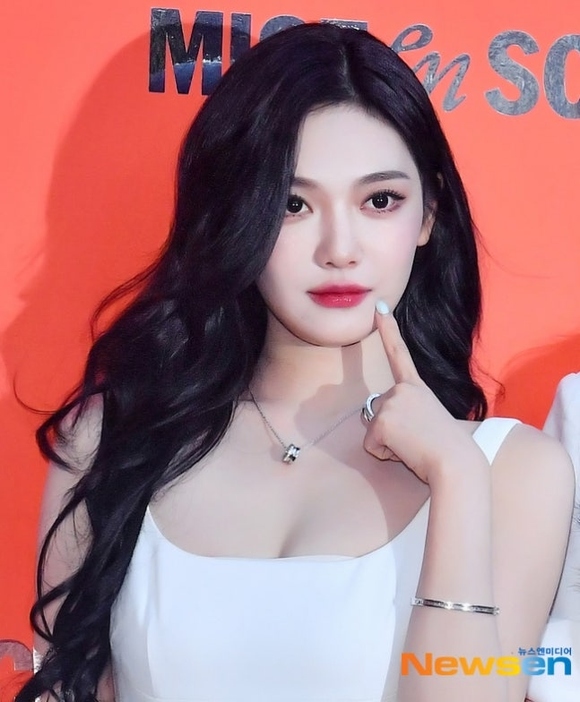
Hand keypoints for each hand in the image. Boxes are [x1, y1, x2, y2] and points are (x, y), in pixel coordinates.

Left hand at [362, 302, 478, 483]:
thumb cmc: (449, 450)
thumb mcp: (429, 422)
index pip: (399, 353)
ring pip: (373, 430)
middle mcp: (402, 390)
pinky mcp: (382, 422)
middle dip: (389, 430)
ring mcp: (391, 403)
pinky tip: (407, 452)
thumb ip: (406, 414)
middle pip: (376, 411)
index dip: (388, 329)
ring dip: (389, 444)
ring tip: (414, 446)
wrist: (456, 464)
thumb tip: (380, 422)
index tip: (379, 307)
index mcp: (417, 387)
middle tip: (417, 439)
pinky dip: (385, 454)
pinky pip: (371, 446)